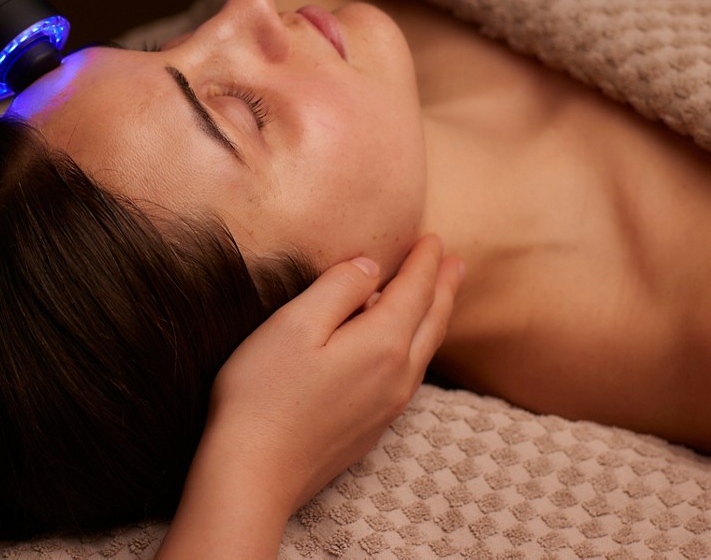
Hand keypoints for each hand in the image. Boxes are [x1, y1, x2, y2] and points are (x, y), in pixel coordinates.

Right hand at [158, 235, 463, 557]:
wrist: (254, 472)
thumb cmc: (263, 392)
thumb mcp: (295, 323)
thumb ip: (338, 288)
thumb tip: (370, 267)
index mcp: (382, 343)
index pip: (414, 290)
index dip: (424, 262)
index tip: (432, 239)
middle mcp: (397, 376)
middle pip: (431, 322)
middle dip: (444, 289)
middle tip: (456, 264)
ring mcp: (387, 407)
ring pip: (424, 351)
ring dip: (436, 318)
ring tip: (441, 298)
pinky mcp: (372, 428)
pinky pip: (410, 375)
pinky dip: (418, 346)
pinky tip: (404, 347)